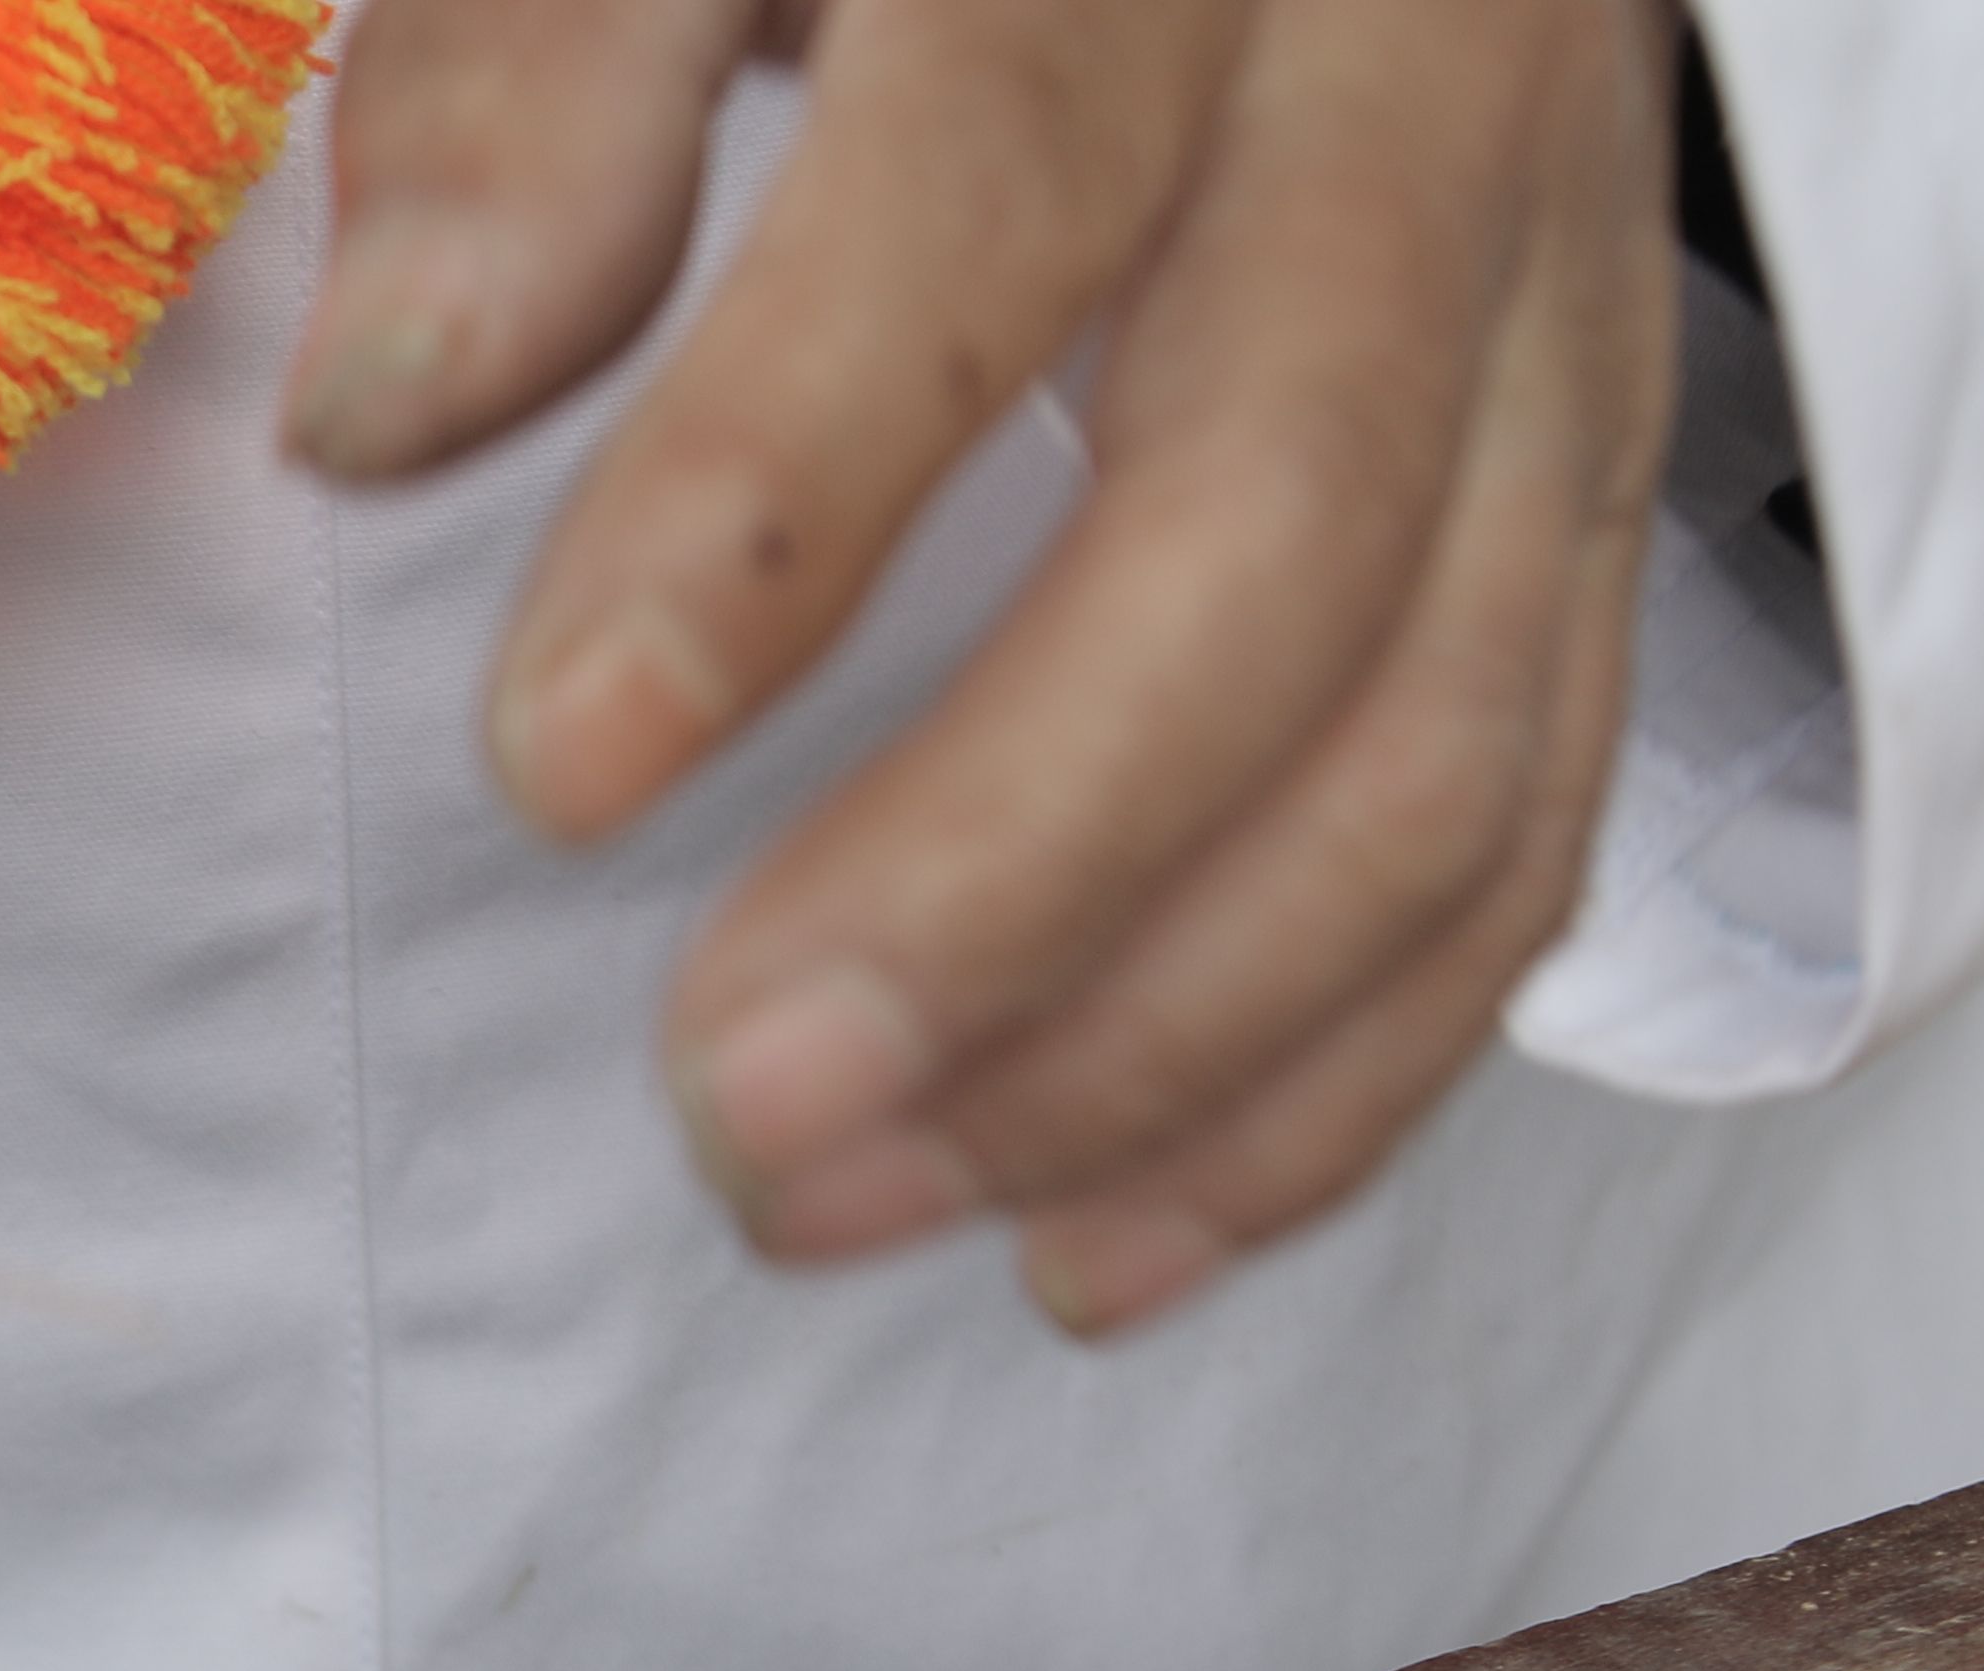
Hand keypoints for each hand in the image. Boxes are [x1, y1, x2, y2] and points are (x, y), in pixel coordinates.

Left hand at [288, 0, 1679, 1335]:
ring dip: (1150, 1038)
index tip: (553, 776)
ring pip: (1442, 720)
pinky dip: (1328, 1071)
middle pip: (1275, 527)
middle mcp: (1421, 78)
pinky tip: (1093, 1241)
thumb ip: (534, 86)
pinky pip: (1528, 804)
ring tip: (843, 1205)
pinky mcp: (1595, 455)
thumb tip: (389, 414)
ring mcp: (1557, 284)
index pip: (1000, 186)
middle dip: (1003, 877)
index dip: (780, 500)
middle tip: (734, 1115)